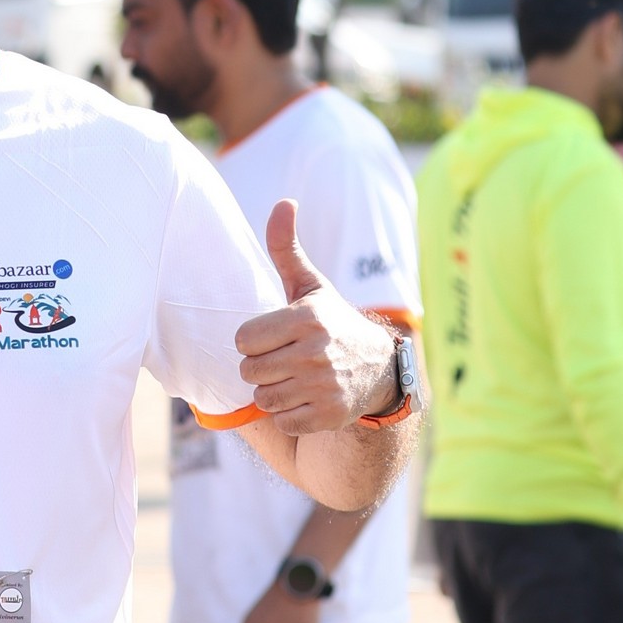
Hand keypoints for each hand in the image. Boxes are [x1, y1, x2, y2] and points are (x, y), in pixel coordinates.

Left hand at [232, 203, 397, 434]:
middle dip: (261, 366)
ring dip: (273, 391)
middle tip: (283, 358)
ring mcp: (324, 388)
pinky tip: (306, 397)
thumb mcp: (309, 284)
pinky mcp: (330, 416)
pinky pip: (283, 421)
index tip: (272, 335)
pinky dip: (289, 414)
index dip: (253, 339)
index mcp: (307, 319)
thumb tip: (283, 201)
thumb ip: (286, 247)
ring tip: (294, 377)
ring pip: (263, 399)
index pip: (243, 340)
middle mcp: (316, 354)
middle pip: (250, 371)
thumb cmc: (331, 321)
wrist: (379, 369)